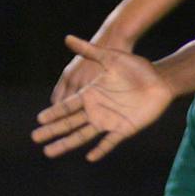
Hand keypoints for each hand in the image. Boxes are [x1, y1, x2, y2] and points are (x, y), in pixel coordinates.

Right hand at [31, 36, 170, 161]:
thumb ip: (89, 51)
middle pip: (70, 123)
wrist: (159, 80)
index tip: (39, 119)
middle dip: (53, 130)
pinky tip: (89, 157)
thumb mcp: (111, 58)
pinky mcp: (123, 129)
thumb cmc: (136, 68)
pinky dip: (100, 150)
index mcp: (90, 94)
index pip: (67, 105)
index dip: (54, 112)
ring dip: (67, 144)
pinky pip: (109, 142)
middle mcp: (96, 110)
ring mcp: (109, 120)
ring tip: (50, 152)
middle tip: (35, 138)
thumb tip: (67, 38)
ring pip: (83, 135)